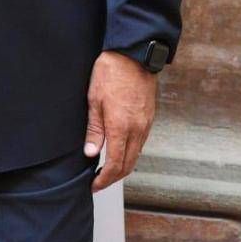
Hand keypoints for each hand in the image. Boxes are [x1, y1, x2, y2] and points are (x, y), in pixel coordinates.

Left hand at [85, 50, 157, 192]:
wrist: (133, 55)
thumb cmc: (110, 73)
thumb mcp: (94, 99)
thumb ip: (94, 129)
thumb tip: (91, 153)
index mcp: (121, 127)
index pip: (115, 164)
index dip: (104, 180)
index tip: (94, 186)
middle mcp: (137, 130)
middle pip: (128, 165)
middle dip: (114, 178)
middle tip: (99, 182)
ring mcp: (146, 125)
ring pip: (136, 155)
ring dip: (122, 166)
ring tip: (106, 169)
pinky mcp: (149, 118)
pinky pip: (141, 143)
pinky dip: (130, 153)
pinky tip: (119, 150)